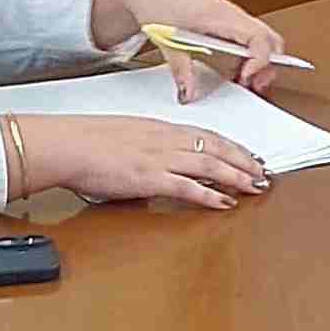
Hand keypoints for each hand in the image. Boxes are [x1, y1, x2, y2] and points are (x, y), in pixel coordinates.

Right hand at [11, 112, 267, 210]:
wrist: (67, 145)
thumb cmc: (87, 140)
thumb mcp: (126, 136)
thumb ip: (147, 146)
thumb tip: (157, 161)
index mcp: (160, 128)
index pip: (206, 135)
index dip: (231, 146)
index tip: (247, 155)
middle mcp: (166, 140)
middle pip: (216, 148)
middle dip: (244, 161)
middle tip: (262, 173)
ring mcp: (160, 158)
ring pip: (210, 166)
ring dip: (236, 177)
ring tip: (254, 187)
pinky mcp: (150, 178)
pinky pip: (188, 187)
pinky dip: (210, 195)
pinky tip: (225, 202)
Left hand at [89, 0, 283, 96]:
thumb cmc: (157, 1)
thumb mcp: (167, 39)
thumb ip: (181, 69)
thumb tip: (190, 92)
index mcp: (222, 16)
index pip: (259, 39)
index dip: (260, 62)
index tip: (245, 79)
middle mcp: (232, 15)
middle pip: (271, 39)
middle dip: (269, 66)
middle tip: (255, 85)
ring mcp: (232, 17)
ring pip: (264, 39)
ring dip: (260, 62)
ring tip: (244, 81)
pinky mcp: (227, 21)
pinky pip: (250, 39)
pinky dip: (250, 57)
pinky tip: (234, 70)